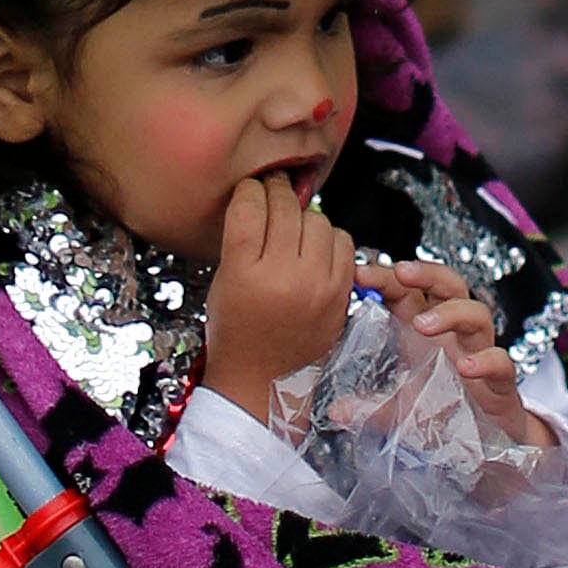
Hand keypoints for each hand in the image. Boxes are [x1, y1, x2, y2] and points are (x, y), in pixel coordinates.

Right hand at [207, 172, 353, 420]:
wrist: (262, 380)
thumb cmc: (236, 331)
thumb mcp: (224, 281)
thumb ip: (241, 239)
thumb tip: (263, 195)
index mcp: (244, 272)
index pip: (249, 207)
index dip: (250, 189)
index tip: (251, 187)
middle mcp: (283, 276)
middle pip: (285, 208)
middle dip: (276, 193)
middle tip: (272, 191)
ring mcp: (317, 286)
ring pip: (318, 220)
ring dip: (304, 216)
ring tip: (293, 225)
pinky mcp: (340, 294)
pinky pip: (343, 243)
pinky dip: (329, 238)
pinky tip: (315, 246)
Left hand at [370, 254, 531, 444]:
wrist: (487, 442)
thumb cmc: (444, 410)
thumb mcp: (402, 409)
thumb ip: (372, 407)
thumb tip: (334, 411)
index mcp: (426, 331)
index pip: (409, 291)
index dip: (388, 278)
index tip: (360, 273)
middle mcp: (455, 335)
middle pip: (450, 285)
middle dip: (428, 273)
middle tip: (401, 272)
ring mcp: (480, 353)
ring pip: (478, 314)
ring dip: (451, 312)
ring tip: (423, 324)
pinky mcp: (501, 382)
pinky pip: (501, 361)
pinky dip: (485, 360)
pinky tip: (466, 367)